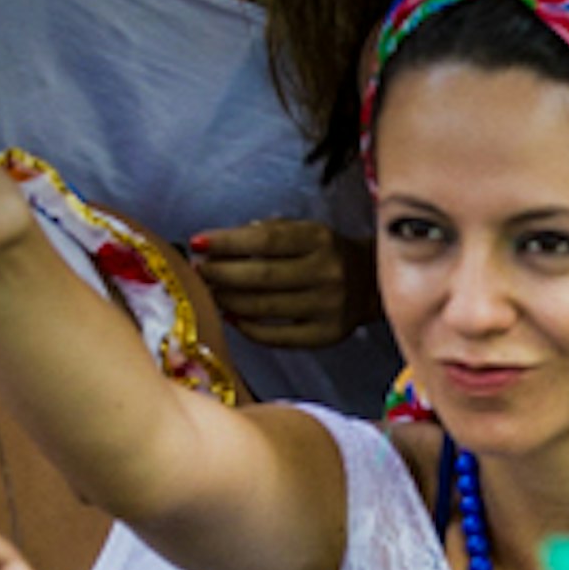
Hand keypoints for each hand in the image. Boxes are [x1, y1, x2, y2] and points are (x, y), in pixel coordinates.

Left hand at [194, 217, 359, 349]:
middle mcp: (327, 272)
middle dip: (221, 274)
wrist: (371, 283)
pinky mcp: (327, 335)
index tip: (197, 244)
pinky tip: (233, 317)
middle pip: (261, 276)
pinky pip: (279, 337)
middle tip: (199, 272)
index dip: (227, 242)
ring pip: (265, 307)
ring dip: (229, 300)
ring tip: (211, 293)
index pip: (265, 240)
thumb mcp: (302, 231)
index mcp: (319, 239)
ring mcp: (329, 307)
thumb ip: (264, 235)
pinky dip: (249, 329)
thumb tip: (214, 249)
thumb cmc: (323, 253)